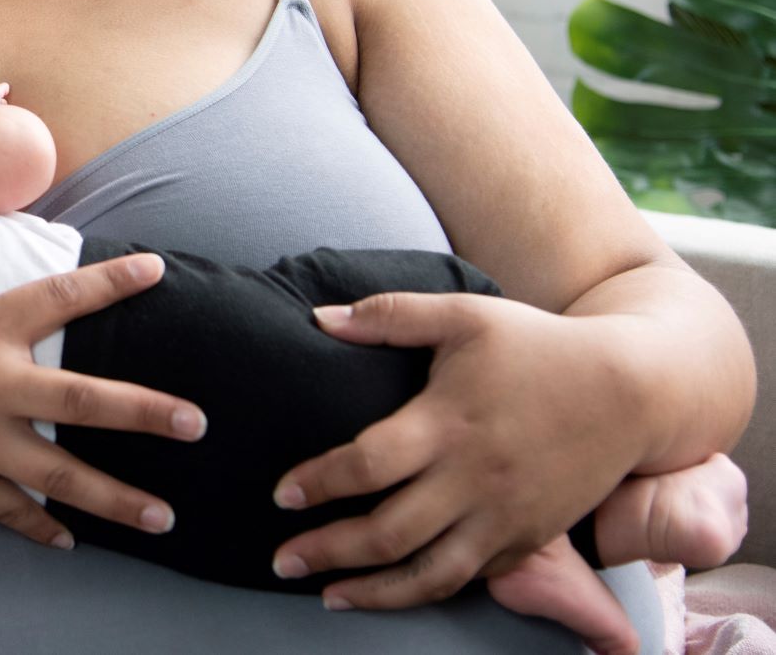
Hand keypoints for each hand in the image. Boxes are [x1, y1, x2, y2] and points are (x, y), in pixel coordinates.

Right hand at [0, 184, 206, 547]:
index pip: (60, 295)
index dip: (112, 280)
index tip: (159, 270)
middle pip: (82, 400)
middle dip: (145, 412)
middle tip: (198, 423)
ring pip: (59, 473)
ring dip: (115, 497)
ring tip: (165, 517)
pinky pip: (8, 510)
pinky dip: (41, 527)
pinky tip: (72, 541)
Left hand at [269, 291, 644, 610]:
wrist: (630, 390)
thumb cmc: (536, 345)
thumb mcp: (462, 315)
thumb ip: (388, 315)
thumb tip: (318, 318)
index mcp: (448, 423)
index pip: (368, 464)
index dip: (319, 481)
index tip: (280, 494)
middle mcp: (474, 478)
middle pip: (389, 532)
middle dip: (328, 551)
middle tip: (281, 560)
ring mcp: (504, 516)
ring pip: (429, 573)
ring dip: (372, 591)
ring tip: (327, 595)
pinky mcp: (528, 537)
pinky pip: (469, 576)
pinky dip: (424, 590)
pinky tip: (390, 590)